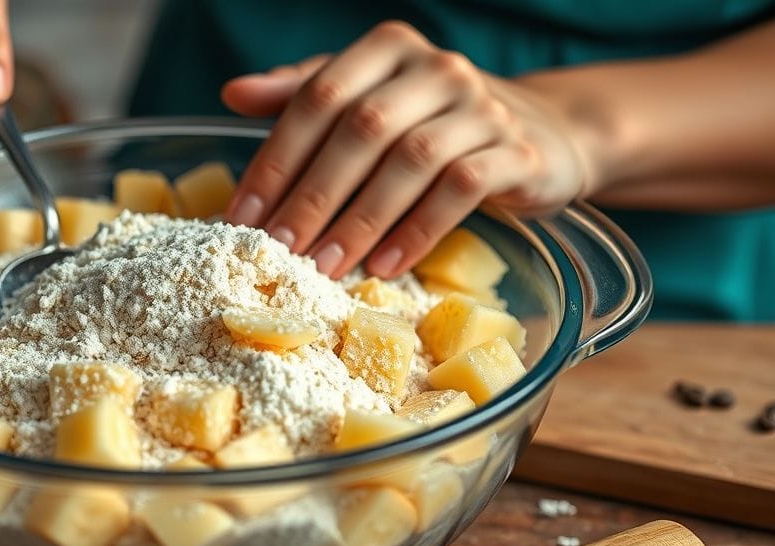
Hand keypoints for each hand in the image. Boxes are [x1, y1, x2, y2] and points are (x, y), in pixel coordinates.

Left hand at [221, 21, 591, 278]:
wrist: (542, 133)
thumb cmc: (433, 122)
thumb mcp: (369, 100)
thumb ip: (305, 94)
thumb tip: (233, 93)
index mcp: (388, 50)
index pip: (319, 98)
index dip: (276, 159)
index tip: (241, 215)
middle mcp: (436, 68)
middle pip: (360, 130)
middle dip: (312, 196)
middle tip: (278, 249)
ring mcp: (481, 106)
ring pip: (410, 161)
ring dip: (360, 220)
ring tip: (324, 266)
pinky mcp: (517, 150)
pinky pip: (461, 189)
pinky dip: (417, 231)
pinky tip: (385, 266)